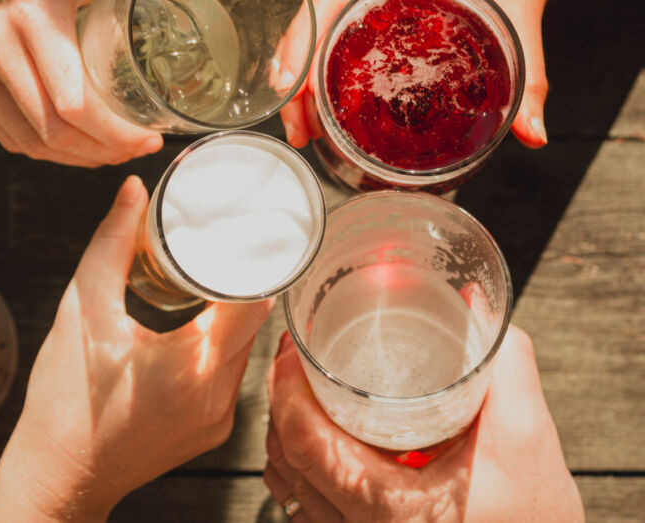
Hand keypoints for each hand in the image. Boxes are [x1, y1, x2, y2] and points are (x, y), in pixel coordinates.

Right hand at [0, 0, 162, 166]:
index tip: (149, 138)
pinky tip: (72, 145)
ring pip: (26, 142)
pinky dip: (41, 149)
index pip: (74, 103)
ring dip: (73, 158)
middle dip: (100, 153)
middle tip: (134, 150)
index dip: (115, 134)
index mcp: (32, 14)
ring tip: (108, 153)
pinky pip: (4, 135)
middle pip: (51, 131)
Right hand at [0, 176, 273, 520]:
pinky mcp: (210, 432)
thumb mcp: (83, 310)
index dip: (252, 260)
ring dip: (226, 315)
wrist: (57, 475)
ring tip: (201, 282)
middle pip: (250, 321)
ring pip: (240, 348)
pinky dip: (215, 347)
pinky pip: (227, 375)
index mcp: (194, 366)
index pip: (252, 298)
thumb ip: (112, 244)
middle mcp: (218, 398)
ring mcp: (218, 420)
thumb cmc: (64, 404)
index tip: (243, 232)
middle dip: (235, 280)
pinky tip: (191, 330)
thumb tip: (133, 193)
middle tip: (217, 246)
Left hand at [264, 325, 583, 521]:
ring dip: (288, 437)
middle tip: (294, 360)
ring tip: (302, 393)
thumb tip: (475, 305)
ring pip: (291, 489)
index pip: (301, 440)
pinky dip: (304, 471)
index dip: (285, 388)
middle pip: (286, 460)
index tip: (290, 350)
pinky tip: (325, 443)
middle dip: (282, 402)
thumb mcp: (526, 442)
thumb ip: (503, 368)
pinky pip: (309, 510)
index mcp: (381, 505)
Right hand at [281, 0, 559, 149]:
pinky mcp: (368, 1)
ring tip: (303, 128)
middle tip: (298, 131)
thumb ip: (528, 76)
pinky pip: (327, 31)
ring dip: (299, 78)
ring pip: (312, 30)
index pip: (326, 0)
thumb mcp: (520, 12)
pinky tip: (318, 106)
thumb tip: (532, 135)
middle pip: (307, 22)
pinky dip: (315, 69)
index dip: (302, 45)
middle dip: (293, 78)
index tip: (296, 90)